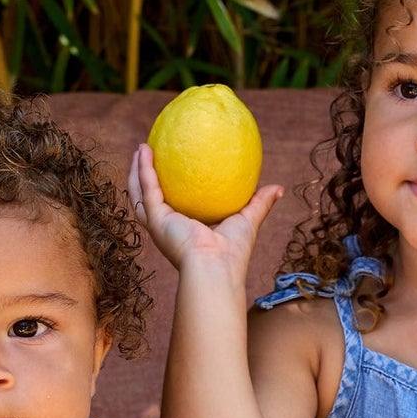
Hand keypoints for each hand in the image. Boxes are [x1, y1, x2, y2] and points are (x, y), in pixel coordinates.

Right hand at [128, 143, 281, 278]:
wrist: (216, 268)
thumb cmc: (233, 252)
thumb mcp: (248, 220)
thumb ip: (259, 203)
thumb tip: (279, 188)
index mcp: (186, 231)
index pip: (176, 208)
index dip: (173, 190)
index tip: (176, 169)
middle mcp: (169, 229)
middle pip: (151, 201)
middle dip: (147, 180)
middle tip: (151, 156)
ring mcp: (160, 225)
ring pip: (139, 195)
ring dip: (137, 172)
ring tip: (141, 149)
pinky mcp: (157, 221)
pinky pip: (146, 190)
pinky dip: (143, 170)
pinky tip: (144, 150)